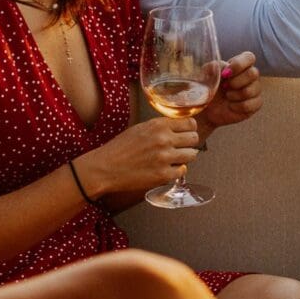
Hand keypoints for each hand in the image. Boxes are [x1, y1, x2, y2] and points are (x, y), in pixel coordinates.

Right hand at [80, 115, 203, 197]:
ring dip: (184, 157)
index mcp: (158, 125)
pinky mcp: (163, 175)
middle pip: (194, 138)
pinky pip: (182, 171)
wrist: (105, 168)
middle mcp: (164, 139)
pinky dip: (176, 170)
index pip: (190, 123)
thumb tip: (180, 129)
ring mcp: (165, 158)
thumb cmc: (120, 148)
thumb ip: (161, 127)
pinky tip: (166, 168)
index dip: (190, 129)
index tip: (187, 133)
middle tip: (181, 147)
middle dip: (189, 143)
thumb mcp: (140, 129)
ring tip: (173, 158)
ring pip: (192, 155)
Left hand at [197, 51, 260, 133]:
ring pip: (251, 90)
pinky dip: (238, 106)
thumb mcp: (206, 74)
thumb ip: (215, 67)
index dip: (239, 64)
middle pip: (253, 73)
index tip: (225, 74)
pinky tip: (232, 106)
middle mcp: (250, 75)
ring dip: (235, 95)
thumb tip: (224, 66)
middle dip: (236, 82)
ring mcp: (255, 90)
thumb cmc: (208, 87)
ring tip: (227, 97)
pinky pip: (251, 104)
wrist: (207, 108)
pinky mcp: (255, 104)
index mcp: (239, 64)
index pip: (249, 57)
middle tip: (225, 87)